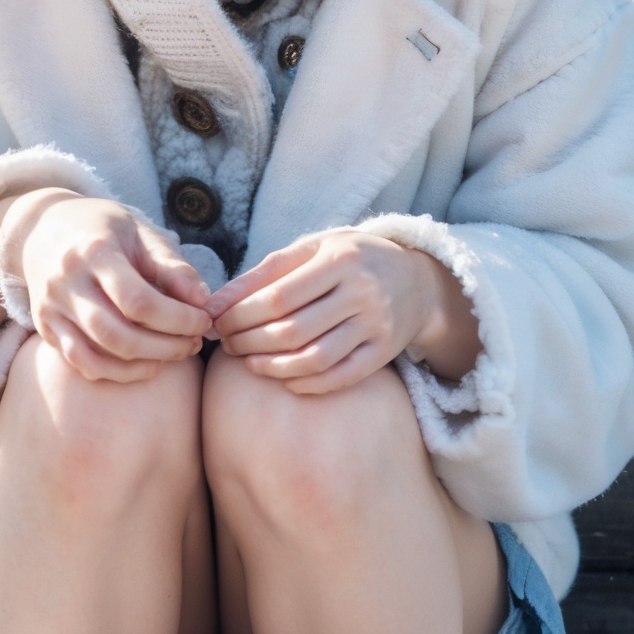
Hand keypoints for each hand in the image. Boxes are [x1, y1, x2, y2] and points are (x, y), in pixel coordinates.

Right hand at [0, 193, 211, 383]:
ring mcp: (51, 309)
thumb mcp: (139, 233)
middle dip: (166, 346)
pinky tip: (145, 365)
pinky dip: (116, 372)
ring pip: (98, 355)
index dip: (177, 318)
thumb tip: (203, 300)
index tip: (203, 319)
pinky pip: (81, 363)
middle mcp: (67, 283)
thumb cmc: (101, 228)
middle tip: (194, 342)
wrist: (41, 228)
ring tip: (176, 352)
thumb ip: (171, 265)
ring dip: (145, 363)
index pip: (138, 300)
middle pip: (118, 334)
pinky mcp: (46, 328)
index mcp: (94, 252)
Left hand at [207, 230, 480, 393]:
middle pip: (292, 330)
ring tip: (249, 362)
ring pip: (314, 358)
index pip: (278, 296)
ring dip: (272, 367)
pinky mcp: (384, 353)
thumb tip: (216, 303)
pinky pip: (340, 377)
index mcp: (340, 259)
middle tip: (228, 344)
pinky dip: (306, 383)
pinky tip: (283, 378)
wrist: (417, 280)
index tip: (217, 322)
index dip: (240, 314)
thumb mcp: (313, 249)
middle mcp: (362, 293)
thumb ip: (266, 272)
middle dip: (249, 342)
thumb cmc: (350, 259)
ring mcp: (376, 326)